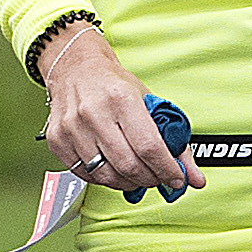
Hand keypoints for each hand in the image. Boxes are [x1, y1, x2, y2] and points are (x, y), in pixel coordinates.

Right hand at [39, 24, 198, 195]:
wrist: (74, 68)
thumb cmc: (113, 85)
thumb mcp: (148, 102)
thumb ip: (174, 141)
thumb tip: (194, 177)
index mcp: (121, 98)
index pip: (149, 147)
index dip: (167, 169)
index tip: (177, 178)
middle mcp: (93, 113)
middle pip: (129, 165)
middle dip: (151, 179)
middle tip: (159, 178)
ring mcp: (72, 128)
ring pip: (107, 175)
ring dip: (129, 183)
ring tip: (138, 174)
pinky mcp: (57, 141)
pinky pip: (86, 175)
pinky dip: (106, 179)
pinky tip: (115, 169)